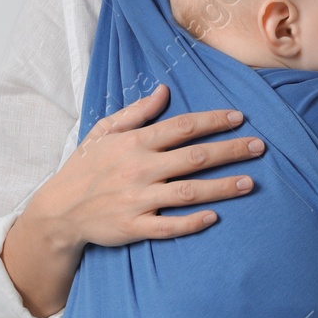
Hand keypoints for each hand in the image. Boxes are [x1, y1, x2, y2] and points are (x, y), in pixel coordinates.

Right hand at [24, 83, 266, 251]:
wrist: (58, 211)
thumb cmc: (84, 168)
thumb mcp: (103, 132)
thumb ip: (136, 112)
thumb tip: (163, 91)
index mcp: (135, 143)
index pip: (183, 127)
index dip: (214, 121)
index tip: (239, 117)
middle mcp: (140, 169)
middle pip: (195, 157)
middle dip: (231, 150)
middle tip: (259, 146)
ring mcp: (138, 199)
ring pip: (189, 192)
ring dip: (222, 187)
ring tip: (250, 182)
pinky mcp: (134, 226)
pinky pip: (168, 225)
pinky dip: (192, 222)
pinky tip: (215, 217)